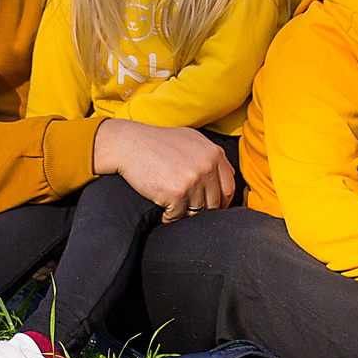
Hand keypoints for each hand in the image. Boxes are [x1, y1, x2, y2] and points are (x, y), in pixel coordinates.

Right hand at [92, 118, 235, 221]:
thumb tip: (227, 174)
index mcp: (214, 153)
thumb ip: (210, 155)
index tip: (210, 206)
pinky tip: (162, 211)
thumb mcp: (190, 139)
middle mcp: (208, 166)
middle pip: (214, 203)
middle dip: (202, 209)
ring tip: (172, 208)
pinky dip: (169, 218)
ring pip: (197, 212)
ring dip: (184, 214)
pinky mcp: (177, 193)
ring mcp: (194, 180)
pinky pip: (179, 217)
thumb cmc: (157, 141)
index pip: (228, 187)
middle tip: (187, 209)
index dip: (221, 200)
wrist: (128, 144)